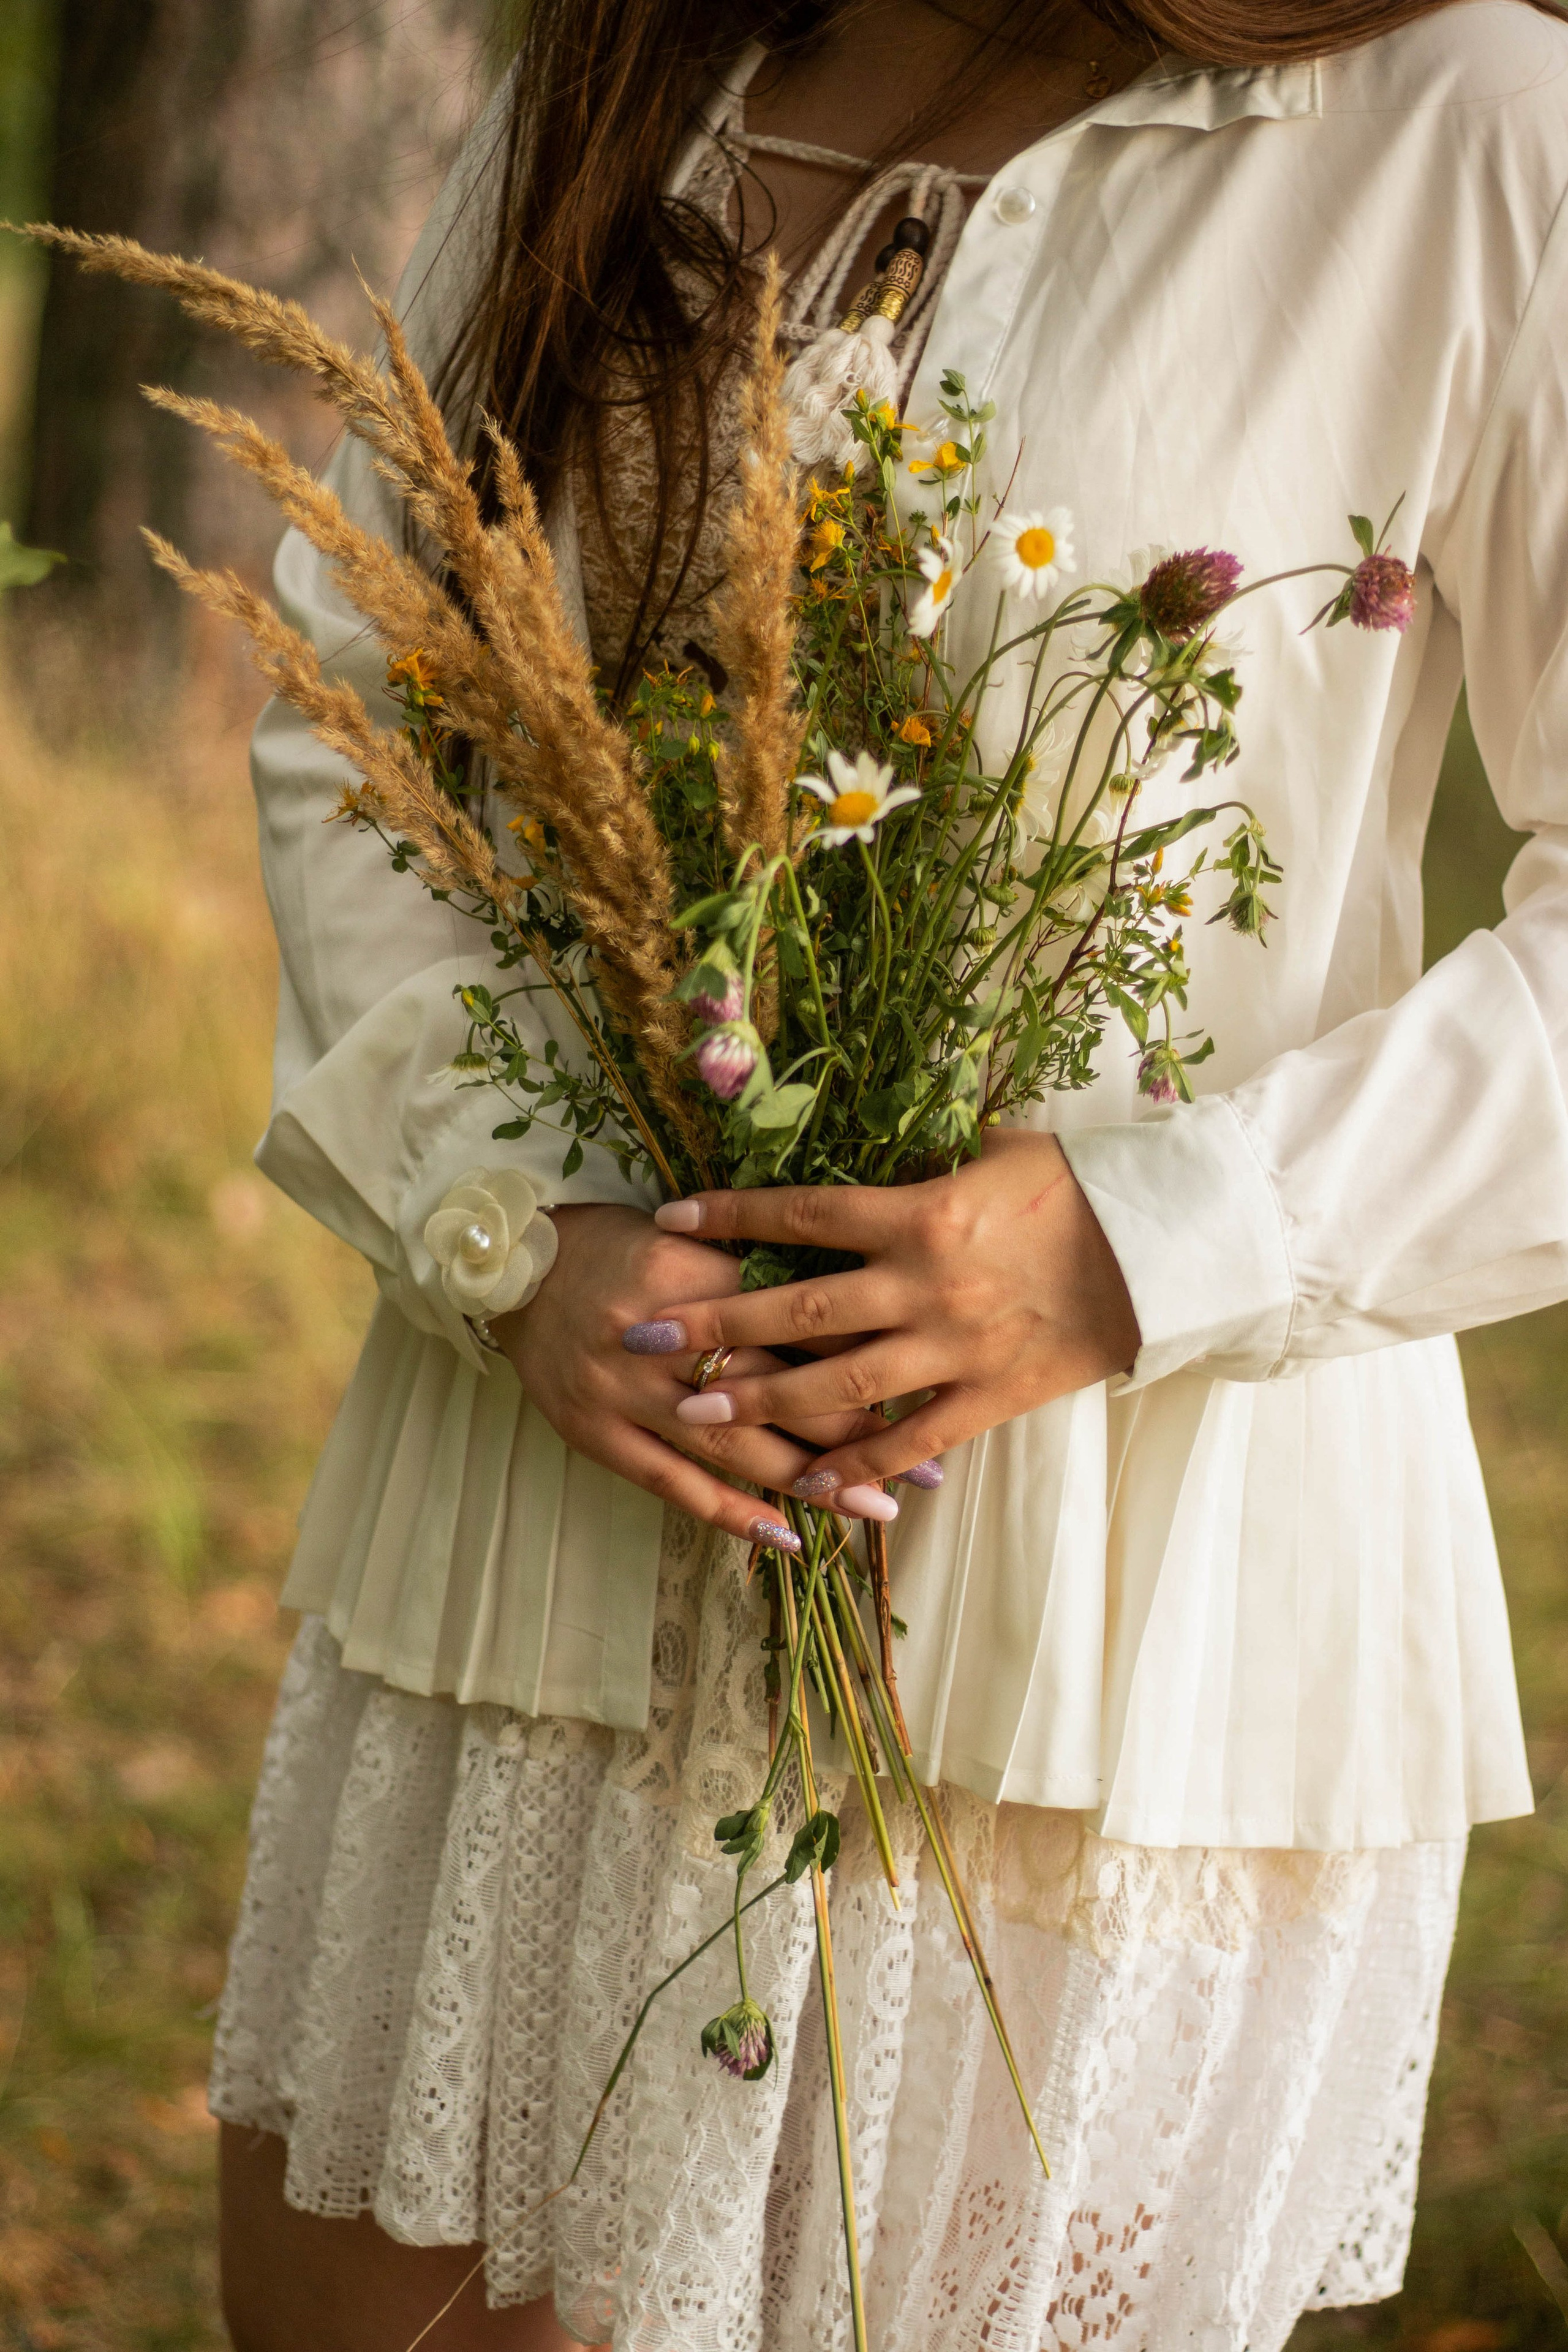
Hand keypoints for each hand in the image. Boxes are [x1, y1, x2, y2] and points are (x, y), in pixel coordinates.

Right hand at [490, 1204, 897, 1550]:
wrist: (514, 1267)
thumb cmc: (623, 1247)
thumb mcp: (696, 1238)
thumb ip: (763, 1271)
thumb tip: (861, 1306)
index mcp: (696, 1269)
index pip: (798, 1316)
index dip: (868, 1352)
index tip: (928, 1383)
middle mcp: (664, 1333)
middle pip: (778, 1387)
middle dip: (859, 1431)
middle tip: (926, 1468)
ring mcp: (626, 1389)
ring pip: (733, 1444)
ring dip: (810, 1482)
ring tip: (876, 1510)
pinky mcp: (597, 1432)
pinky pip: (672, 1482)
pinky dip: (730, 1512)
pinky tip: (784, 1536)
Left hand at [646, 1131, 1139, 1497]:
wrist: (1167, 1245)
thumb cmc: (1080, 1185)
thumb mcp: (996, 1147)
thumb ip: (925, 1160)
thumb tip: (871, 1146)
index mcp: (921, 1212)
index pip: (803, 1213)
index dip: (731, 1216)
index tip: (669, 1220)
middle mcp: (926, 1282)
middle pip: (799, 1305)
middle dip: (715, 1322)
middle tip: (643, 1335)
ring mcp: (957, 1345)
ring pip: (840, 1380)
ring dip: (761, 1398)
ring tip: (693, 1410)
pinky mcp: (994, 1393)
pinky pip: (914, 1437)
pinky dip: (859, 1463)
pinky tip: (807, 1482)